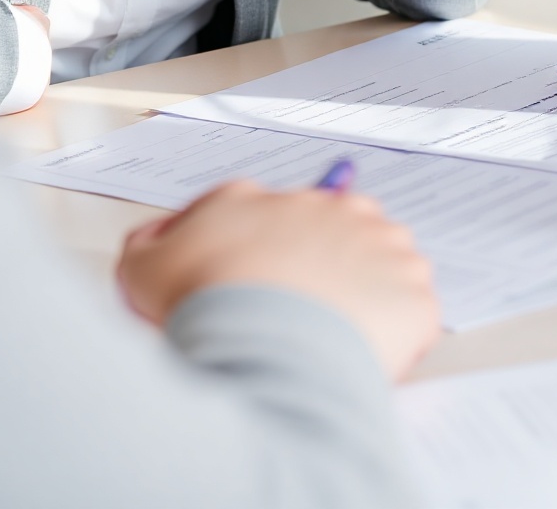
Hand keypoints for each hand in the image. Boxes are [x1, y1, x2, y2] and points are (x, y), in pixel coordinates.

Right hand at [117, 179, 439, 380]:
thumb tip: (155, 239)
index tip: (253, 288)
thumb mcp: (144, 265)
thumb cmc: (206, 300)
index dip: (259, 257)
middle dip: (315, 272)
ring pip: (379, 267)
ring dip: (360, 297)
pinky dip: (392, 335)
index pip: (270, 217)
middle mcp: (336, 210)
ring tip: (328, 341)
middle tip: (289, 319)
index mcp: (276, 200)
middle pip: (330, 236)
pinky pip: (410, 313)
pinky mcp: (413, 294)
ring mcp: (383, 248)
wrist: (258, 335)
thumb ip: (150, 245)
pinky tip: (360, 356)